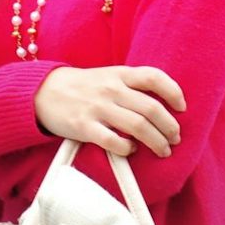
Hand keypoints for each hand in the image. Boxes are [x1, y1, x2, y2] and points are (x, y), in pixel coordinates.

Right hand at [33, 65, 184, 158]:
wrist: (43, 91)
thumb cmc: (83, 86)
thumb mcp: (108, 76)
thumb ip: (131, 85)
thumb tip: (162, 105)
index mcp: (119, 74)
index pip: (154, 78)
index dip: (173, 92)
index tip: (182, 107)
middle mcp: (111, 89)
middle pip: (151, 108)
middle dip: (169, 127)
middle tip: (175, 139)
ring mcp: (97, 108)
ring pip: (138, 126)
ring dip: (156, 142)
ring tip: (163, 150)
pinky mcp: (84, 127)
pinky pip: (113, 141)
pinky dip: (127, 148)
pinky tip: (131, 150)